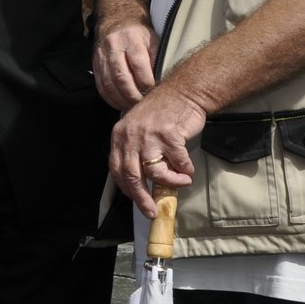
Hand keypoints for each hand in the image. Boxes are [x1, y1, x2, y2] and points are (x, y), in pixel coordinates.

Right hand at [93, 20, 159, 110]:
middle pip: (121, 77)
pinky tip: (120, 103)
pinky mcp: (95, 65)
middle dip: (133, 95)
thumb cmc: (139, 35)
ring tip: (132, 106)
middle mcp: (114, 46)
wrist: (116, 21)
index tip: (153, 92)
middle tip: (142, 104)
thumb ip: (156, 60)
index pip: (138, 64)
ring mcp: (101, 56)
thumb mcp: (153, 40)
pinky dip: (110, 98)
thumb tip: (159, 84)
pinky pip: (101, 86)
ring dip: (121, 99)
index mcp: (132, 39)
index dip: (146, 83)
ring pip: (109, 84)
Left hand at [109, 81, 203, 218]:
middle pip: (132, 176)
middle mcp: (131, 136)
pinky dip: (185, 170)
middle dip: (142, 199)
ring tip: (182, 182)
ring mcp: (150, 135)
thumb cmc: (163, 113)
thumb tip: (142, 185)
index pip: (116, 169)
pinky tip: (188, 168)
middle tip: (152, 211)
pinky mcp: (169, 135)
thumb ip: (136, 152)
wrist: (184, 92)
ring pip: (155, 173)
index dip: (127, 189)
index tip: (137, 201)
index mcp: (120, 136)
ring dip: (171, 183)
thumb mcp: (139, 130)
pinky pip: (178, 163)